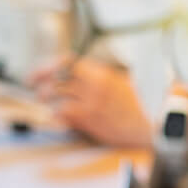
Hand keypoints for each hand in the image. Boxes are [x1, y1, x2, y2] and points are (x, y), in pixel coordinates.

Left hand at [30, 58, 151, 148]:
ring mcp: (92, 101)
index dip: (49, 65)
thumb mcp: (121, 84)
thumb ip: (100, 79)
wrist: (153, 126)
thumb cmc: (140, 108)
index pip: (68, 61)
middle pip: (57, 75)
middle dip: (40, 80)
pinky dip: (56, 113)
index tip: (39, 72)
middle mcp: (95, 84)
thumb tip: (78, 77)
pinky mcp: (91, 118)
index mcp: (103, 73)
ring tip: (46, 102)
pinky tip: (58, 116)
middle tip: (34, 86)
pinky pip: (63, 111)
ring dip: (46, 97)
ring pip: (56, 92)